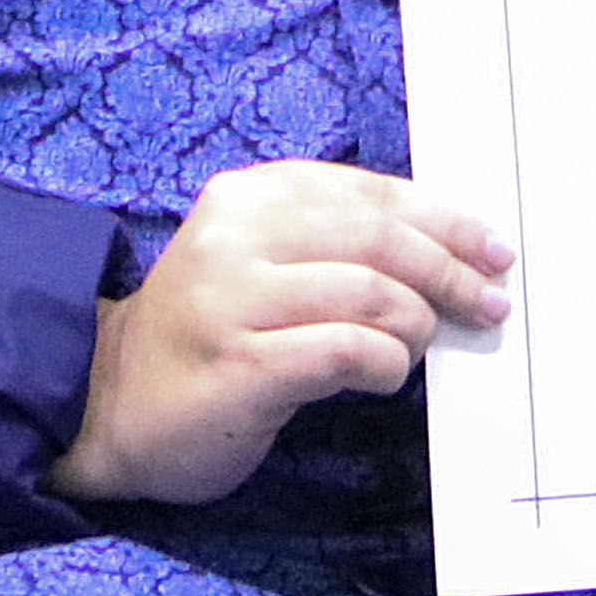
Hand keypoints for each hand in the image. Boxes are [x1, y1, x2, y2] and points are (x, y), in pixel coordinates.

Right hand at [45, 164, 514, 508]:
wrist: (107, 403)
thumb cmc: (201, 335)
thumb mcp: (252, 262)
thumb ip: (325, 244)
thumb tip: (440, 251)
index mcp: (246, 199)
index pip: (366, 192)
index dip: (440, 218)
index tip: (488, 247)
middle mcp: (237, 238)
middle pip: (378, 238)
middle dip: (448, 271)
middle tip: (486, 302)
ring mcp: (234, 301)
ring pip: (370, 294)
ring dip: (417, 324)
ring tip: (422, 345)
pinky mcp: (242, 365)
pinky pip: (346, 352)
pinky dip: (386, 364)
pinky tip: (386, 376)